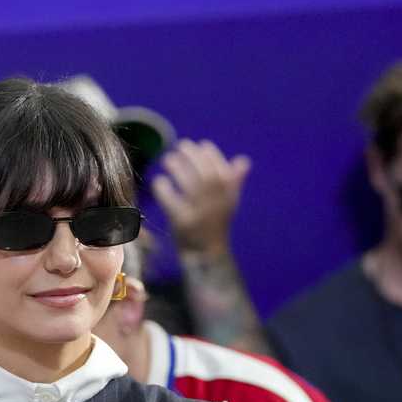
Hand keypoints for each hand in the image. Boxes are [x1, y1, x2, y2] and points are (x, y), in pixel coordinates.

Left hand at [152, 139, 250, 256]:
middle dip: (193, 158)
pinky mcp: (183, 224)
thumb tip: (243, 160)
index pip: (222, 171)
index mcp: (228, 199)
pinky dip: (165, 190)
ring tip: (167, 159)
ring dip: (178, 169)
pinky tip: (159, 181)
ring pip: (190, 186)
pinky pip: (172, 202)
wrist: (206, 256)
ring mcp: (200, 215)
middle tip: (180, 146)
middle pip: (206, 176)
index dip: (212, 156)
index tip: (201, 144)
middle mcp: (217, 206)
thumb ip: (233, 182)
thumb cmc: (215, 226)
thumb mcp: (227, 205)